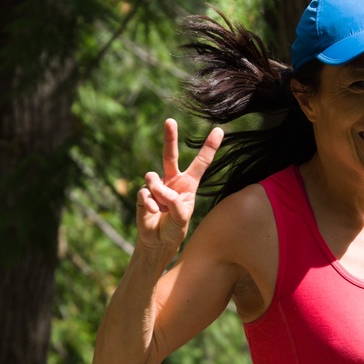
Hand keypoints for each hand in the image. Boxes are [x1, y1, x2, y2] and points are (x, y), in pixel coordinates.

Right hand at [136, 118, 222, 258]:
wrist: (158, 242)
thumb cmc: (175, 228)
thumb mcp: (182, 217)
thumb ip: (175, 202)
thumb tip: (160, 189)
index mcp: (188, 184)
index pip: (200, 163)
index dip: (209, 147)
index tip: (219, 130)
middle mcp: (172, 180)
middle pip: (170, 155)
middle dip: (169, 138)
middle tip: (170, 121)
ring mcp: (156, 186)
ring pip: (153, 177)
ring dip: (159, 193)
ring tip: (163, 208)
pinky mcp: (143, 194)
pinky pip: (145, 192)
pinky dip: (151, 203)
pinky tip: (155, 212)